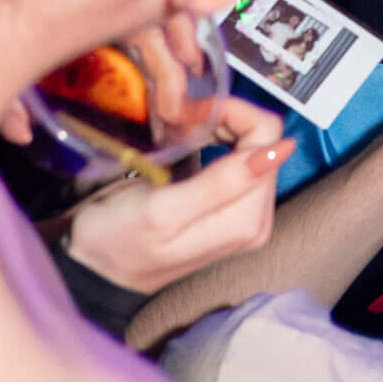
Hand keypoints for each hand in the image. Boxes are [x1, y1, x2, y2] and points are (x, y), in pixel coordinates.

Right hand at [63, 96, 292, 295]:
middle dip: (223, 120)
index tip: (189, 114)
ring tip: (178, 132)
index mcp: (246, 218)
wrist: (98, 268)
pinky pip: (238, 155)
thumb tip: (284, 148)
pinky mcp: (233, 205)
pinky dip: (214, 139)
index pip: (267, 137)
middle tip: (179, 121)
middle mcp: (257, 217)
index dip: (229, 113)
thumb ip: (220, 183)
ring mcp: (247, 212)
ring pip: (252, 142)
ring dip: (216, 127)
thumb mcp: (162, 211)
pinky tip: (186, 142)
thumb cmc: (118, 241)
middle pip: (263, 138)